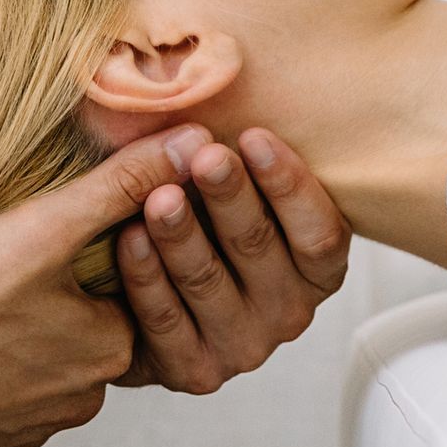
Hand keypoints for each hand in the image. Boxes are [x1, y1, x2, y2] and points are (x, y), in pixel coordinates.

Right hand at [0, 129, 192, 446]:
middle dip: (50, 288)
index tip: (43, 230)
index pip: (125, 280)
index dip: (85, 246)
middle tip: (1, 259)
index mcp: (113, 346)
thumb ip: (119, 186)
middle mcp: (87, 397)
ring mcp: (34, 424)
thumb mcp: (43, 229)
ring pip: (41, 355)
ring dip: (16, 326)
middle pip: (83, 319)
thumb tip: (194, 143)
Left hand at [113, 126, 350, 392]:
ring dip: (182, 234)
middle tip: (205, 156)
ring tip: (158, 194)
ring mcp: (242, 346)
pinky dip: (144, 277)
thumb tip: (224, 76)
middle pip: (260, 249)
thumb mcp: (228, 185)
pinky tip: (126, 237)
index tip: (253, 136)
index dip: (289, 185)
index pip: (319, 232)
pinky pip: (165, 321)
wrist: (138, 295)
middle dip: (230, 197)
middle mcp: (288, 311)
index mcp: (314, 267)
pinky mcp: (193, 370)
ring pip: (210, 283)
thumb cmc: (198, 217)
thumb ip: (237, 153)